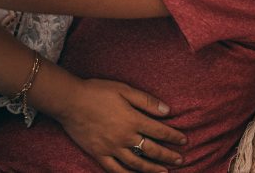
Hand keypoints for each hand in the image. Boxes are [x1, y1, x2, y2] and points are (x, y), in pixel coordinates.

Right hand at [56, 78, 185, 172]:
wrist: (70, 101)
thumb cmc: (97, 91)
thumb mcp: (124, 89)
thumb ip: (146, 101)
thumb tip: (167, 110)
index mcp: (132, 119)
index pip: (159, 131)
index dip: (174, 136)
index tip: (184, 140)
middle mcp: (124, 137)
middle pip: (152, 150)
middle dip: (168, 156)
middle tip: (180, 160)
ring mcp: (112, 148)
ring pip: (137, 164)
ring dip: (153, 169)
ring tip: (164, 172)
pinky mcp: (99, 153)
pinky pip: (116, 169)